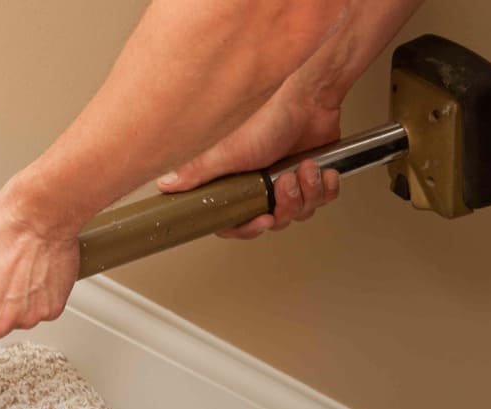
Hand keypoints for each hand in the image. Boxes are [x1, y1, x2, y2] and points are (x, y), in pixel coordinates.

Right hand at [157, 79, 341, 239]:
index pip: (236, 222)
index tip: (261, 220)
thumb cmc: (268, 118)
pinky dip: (325, 187)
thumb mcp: (225, 152)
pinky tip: (319, 168)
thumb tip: (165, 185)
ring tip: (304, 168)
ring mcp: (288, 182)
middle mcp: (261, 186)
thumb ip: (196, 173)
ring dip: (306, 192)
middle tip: (284, 183)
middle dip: (285, 206)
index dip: (248, 227)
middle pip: (273, 221)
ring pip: (300, 212)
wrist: (308, 98)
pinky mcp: (312, 176)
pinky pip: (323, 200)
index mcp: (237, 184)